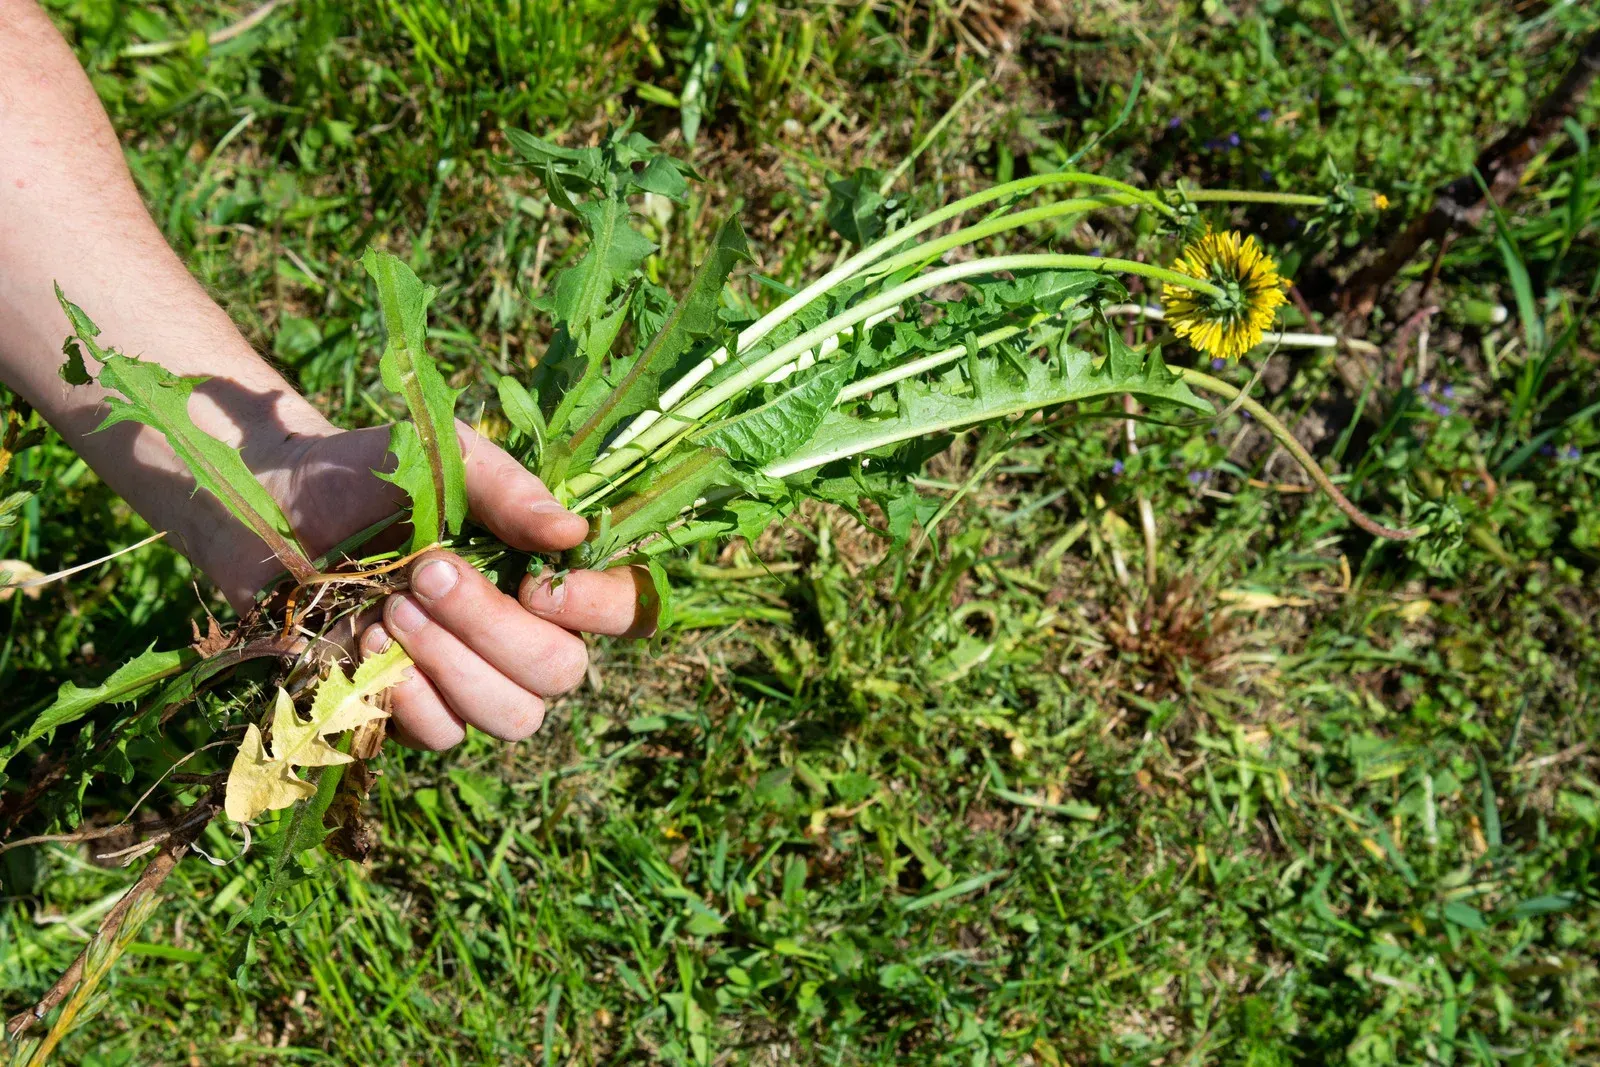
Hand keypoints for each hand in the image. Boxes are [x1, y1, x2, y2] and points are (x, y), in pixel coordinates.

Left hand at [240, 423, 655, 750]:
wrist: (267, 506)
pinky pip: (444, 736)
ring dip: (451, 664)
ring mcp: (467, 679)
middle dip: (493, 628)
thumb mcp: (442, 458)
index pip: (625, 610)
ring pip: (511, 717)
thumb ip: (509, 491)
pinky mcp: (408, 712)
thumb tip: (574, 533)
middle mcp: (520, 632)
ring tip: (392, 607)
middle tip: (426, 573)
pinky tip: (365, 642)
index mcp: (543, 570)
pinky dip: (405, 695)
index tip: (540, 582)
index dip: (602, 609)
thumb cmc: (365, 473)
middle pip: (562, 673)